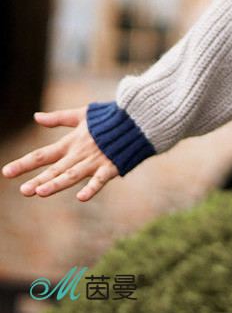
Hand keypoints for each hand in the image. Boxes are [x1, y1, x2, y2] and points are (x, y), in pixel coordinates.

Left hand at [1, 107, 118, 201]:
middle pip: (56, 169)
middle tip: (23, 191)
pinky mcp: (111, 166)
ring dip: (57, 184)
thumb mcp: (82, 114)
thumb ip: (58, 119)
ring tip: (40, 192)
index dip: (24, 163)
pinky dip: (92, 188)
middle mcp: (79, 154)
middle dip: (39, 180)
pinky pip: (100, 180)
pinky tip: (81, 198)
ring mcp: (95, 161)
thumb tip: (35, 116)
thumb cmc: (108, 118)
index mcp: (71, 143)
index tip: (6, 172)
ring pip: (73, 175)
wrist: (137, 119)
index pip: (43, 155)